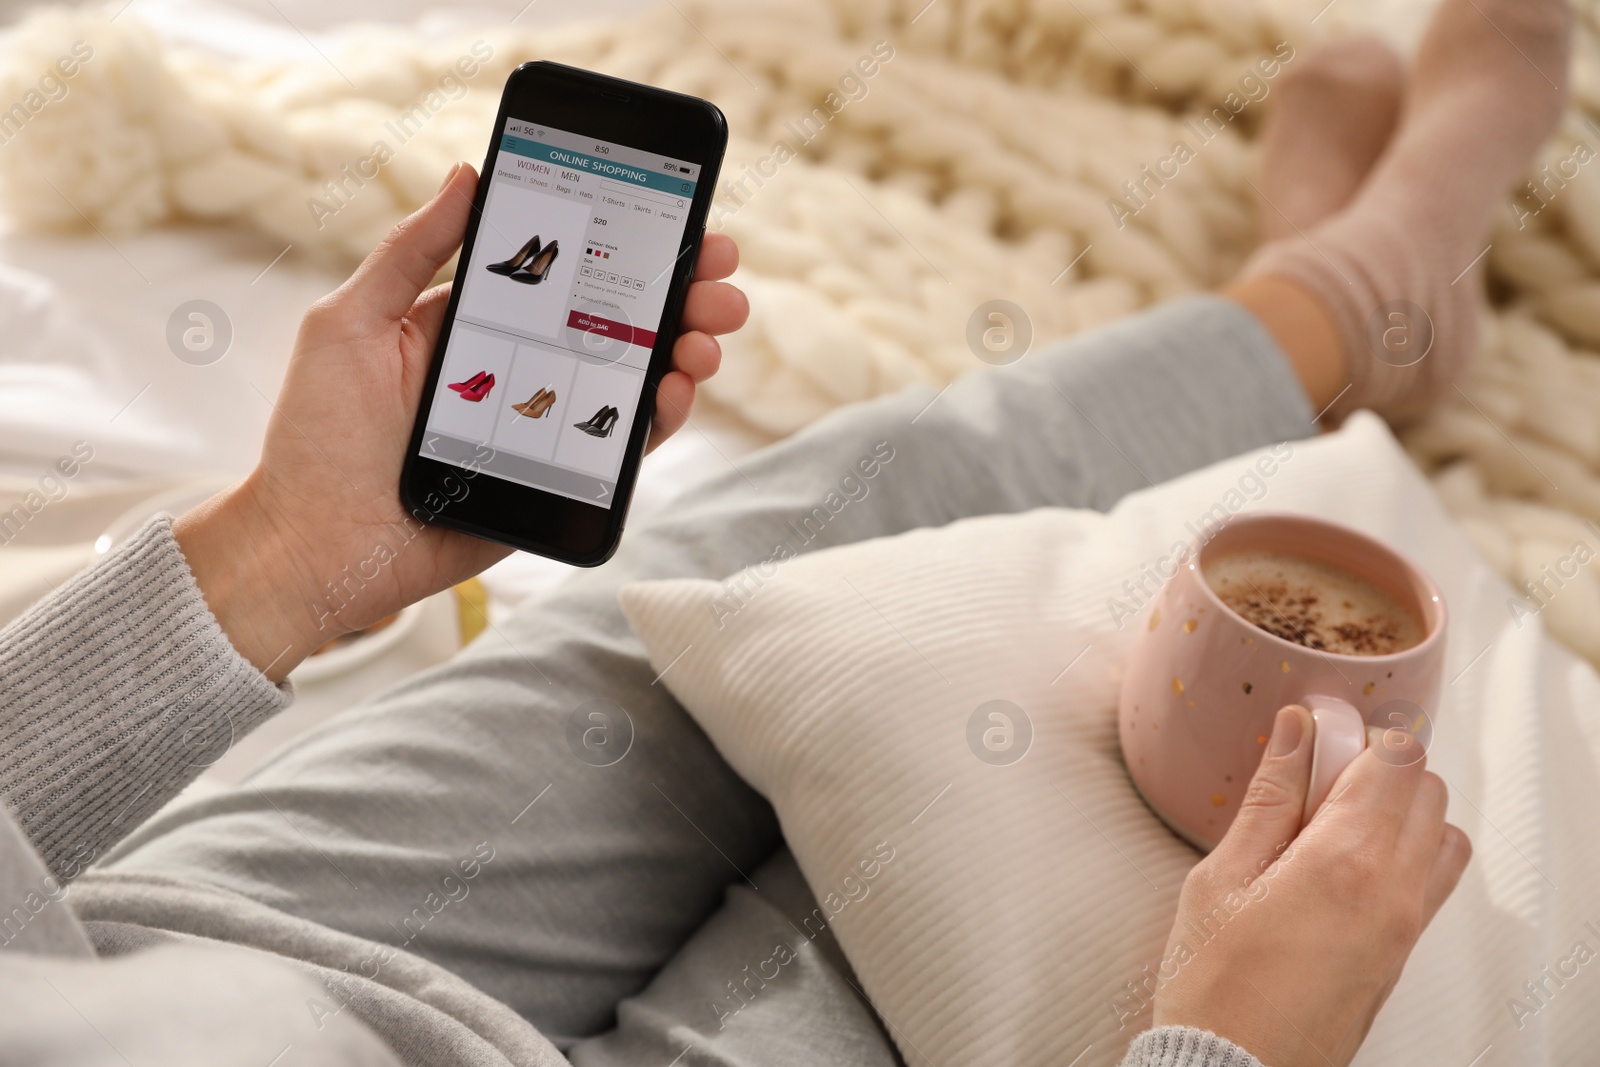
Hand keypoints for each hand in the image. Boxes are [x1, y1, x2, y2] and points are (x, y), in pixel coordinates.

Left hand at [173, 162, 748, 681]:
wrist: (314, 548)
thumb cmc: (316, 438)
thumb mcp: (349, 324)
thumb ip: (410, 252)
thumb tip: (468, 174)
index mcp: (478, 323)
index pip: (568, 273)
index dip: (628, 248)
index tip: (679, 224)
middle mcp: (521, 369)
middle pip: (619, 321)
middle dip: (682, 295)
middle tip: (720, 280)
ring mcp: (545, 426)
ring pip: (634, 380)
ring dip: (684, 350)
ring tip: (704, 337)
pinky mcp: (556, 480)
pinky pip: (621, 446)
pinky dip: (659, 417)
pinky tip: (674, 391)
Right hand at [1150, 705, 1471, 1065]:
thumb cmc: (1214, 982)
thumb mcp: (1222, 877)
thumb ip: (1270, 798)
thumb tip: (1296, 729)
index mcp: (1344, 861)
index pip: (1393, 760)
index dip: (1355, 733)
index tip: (1313, 734)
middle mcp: (1393, 890)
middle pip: (1426, 788)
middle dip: (1380, 766)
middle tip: (1316, 778)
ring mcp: (1406, 926)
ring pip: (1442, 832)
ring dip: (1401, 810)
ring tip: (1333, 824)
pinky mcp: (1403, 954)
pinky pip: (1434, 880)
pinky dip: (1408, 852)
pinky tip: (1344, 866)